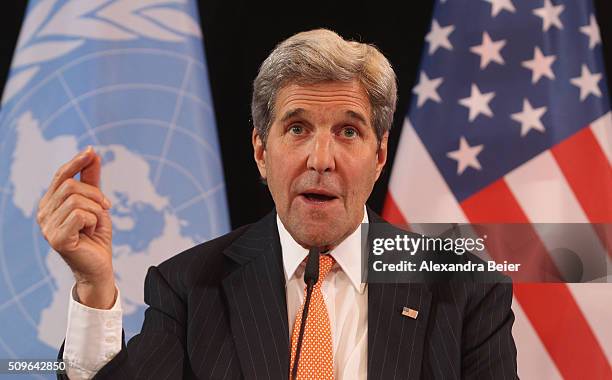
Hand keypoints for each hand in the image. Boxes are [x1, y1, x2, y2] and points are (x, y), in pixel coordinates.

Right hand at [37, 147, 115, 308]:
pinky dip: (93, 221)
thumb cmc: (96, 236)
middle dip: (95, 194)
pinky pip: (81, 215)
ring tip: (95, 224)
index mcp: (50, 203)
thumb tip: (92, 154)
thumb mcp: (96, 203)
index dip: (76, 162)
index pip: (61, 176)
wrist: (99, 265)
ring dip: (96, 211)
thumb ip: (91, 180)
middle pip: (71, 185)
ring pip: (77, 200)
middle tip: (105, 208)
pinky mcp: (57, 238)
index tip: (92, 151)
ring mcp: (47, 226)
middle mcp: (44, 213)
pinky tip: (90, 232)